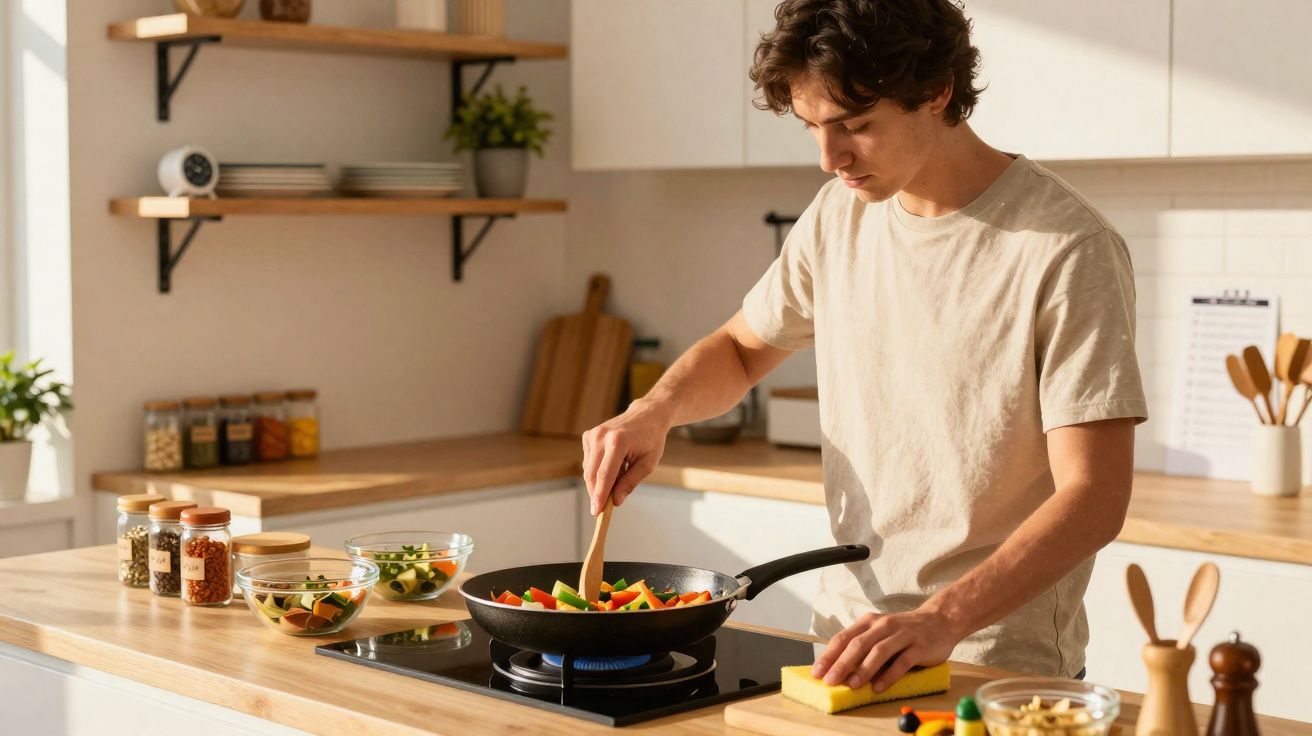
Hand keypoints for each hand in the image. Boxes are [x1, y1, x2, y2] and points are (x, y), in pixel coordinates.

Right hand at [582, 399, 673, 514]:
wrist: (646, 415)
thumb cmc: (651, 439)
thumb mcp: (648, 464)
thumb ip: (630, 483)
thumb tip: (616, 501)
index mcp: (618, 442)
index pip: (605, 475)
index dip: (600, 496)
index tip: (596, 512)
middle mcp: (601, 436)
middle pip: (592, 474)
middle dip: (596, 493)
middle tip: (603, 508)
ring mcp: (593, 434)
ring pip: (588, 469)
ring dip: (599, 481)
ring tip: (621, 473)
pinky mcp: (588, 435)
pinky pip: (588, 461)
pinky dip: (598, 469)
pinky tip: (614, 464)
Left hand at [811, 607, 962, 690]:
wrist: (940, 620)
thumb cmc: (904, 630)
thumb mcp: (879, 632)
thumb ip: (862, 646)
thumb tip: (839, 669)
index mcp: (869, 622)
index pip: (843, 638)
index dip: (828, 655)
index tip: (817, 672)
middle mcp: (883, 625)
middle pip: (858, 644)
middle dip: (842, 664)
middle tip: (830, 681)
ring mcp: (902, 635)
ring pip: (879, 652)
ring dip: (864, 669)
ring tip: (853, 685)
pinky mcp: (919, 646)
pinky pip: (902, 662)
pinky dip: (889, 675)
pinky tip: (879, 687)